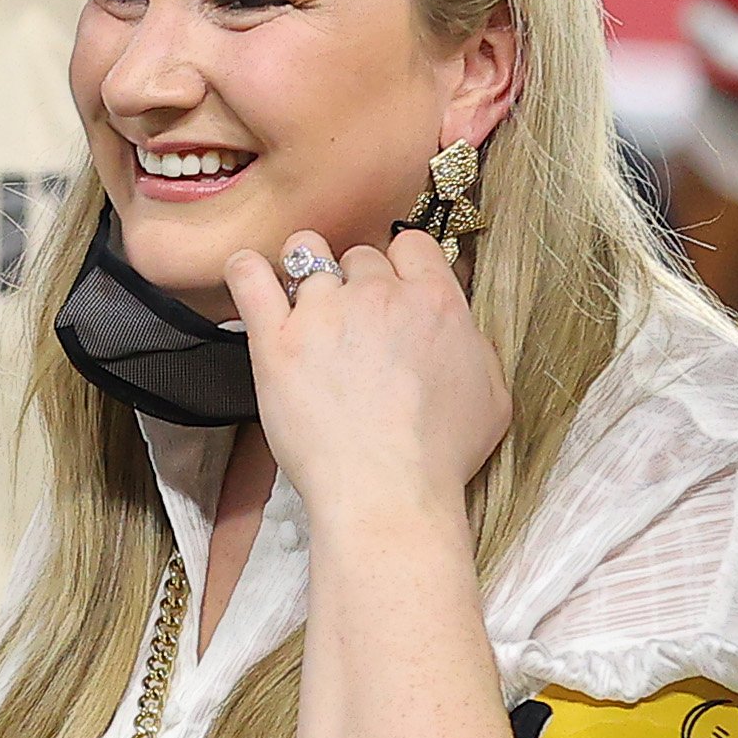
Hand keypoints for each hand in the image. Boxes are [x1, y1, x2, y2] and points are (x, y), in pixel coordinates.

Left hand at [228, 225, 510, 528]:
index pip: (410, 244)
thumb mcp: (491, 397)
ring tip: (303, 308)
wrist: (388, 493)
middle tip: (350, 326)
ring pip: (307, 255)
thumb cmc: (439, 458)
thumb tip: (458, 327)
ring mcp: (325, 313)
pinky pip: (250, 278)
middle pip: (359, 255)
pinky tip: (247, 275)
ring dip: (304, 275)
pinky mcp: (277, 340)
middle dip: (354, 283)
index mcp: (436, 302)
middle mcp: (380, 295)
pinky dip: (245, 270)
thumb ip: (474, 346)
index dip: (399, 265)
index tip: (390, 290)